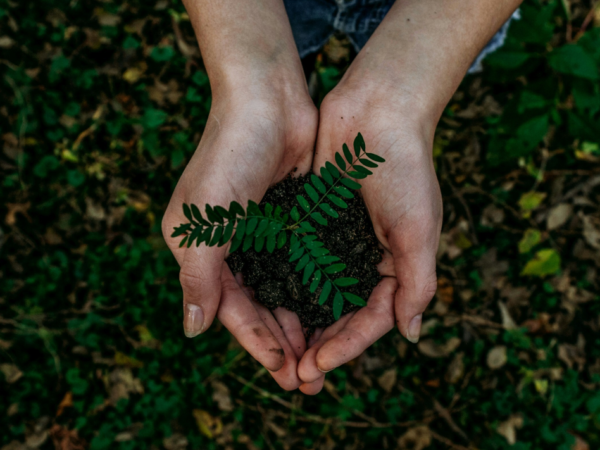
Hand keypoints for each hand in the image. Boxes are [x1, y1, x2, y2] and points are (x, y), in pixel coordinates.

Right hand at [162, 87, 316, 389]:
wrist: (267, 100)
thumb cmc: (229, 155)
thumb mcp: (204, 220)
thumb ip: (198, 277)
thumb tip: (193, 330)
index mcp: (201, 250)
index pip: (230, 308)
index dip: (256, 341)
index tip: (283, 370)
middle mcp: (230, 246)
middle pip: (258, 306)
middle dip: (282, 342)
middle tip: (308, 378)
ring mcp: (262, 234)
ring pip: (283, 291)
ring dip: (301, 323)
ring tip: (324, 355)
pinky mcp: (290, 220)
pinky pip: (302, 265)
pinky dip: (314, 290)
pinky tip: (333, 312)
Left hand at [297, 85, 442, 393]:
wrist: (377, 110)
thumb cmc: (405, 168)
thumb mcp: (418, 229)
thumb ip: (417, 283)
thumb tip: (410, 335)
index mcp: (395, 265)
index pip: (371, 319)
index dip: (346, 346)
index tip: (317, 366)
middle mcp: (364, 258)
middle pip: (340, 314)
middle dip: (319, 345)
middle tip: (293, 375)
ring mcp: (336, 241)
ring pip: (314, 293)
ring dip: (298, 323)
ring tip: (277, 352)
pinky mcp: (311, 221)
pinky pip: (296, 260)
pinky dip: (284, 284)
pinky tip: (264, 304)